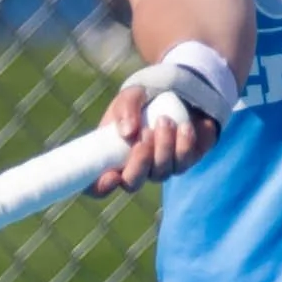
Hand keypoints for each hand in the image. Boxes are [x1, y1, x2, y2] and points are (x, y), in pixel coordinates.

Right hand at [92, 83, 219, 193]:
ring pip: (160, 173)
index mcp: (111, 157)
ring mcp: (158, 169)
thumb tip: (128, 132)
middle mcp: (134, 169)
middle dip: (139, 164)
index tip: (112, 176)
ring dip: (162, 147)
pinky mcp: (182, 164)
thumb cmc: (146, 99)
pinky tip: (183, 126)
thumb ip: (125, 109)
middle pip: (132, 184)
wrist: (178, 94)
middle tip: (145, 135)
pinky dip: (183, 144)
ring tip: (164, 120)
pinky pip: (183, 163)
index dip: (101, 187)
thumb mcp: (131, 96)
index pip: (98, 186)